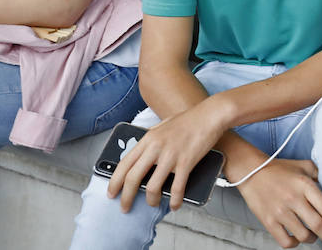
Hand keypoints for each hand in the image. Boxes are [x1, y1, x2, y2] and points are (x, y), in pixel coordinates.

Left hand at [107, 102, 228, 212]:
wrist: (210, 115)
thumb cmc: (188, 120)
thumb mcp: (162, 126)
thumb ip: (150, 140)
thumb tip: (141, 156)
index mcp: (148, 139)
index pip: (124, 164)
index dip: (114, 181)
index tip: (111, 193)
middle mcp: (156, 147)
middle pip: (133, 178)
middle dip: (126, 197)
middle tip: (124, 207)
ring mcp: (171, 156)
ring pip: (152, 186)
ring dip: (151, 200)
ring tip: (153, 204)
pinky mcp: (186, 162)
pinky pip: (177, 188)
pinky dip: (175, 200)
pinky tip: (175, 205)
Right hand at [238, 158, 321, 249]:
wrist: (251, 172)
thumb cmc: (280, 169)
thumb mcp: (303, 166)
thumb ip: (320, 175)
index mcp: (304, 185)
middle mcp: (293, 199)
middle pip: (317, 225)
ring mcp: (280, 212)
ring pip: (303, 236)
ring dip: (313, 240)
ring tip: (315, 238)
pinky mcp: (268, 222)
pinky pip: (285, 241)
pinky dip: (295, 244)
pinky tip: (297, 238)